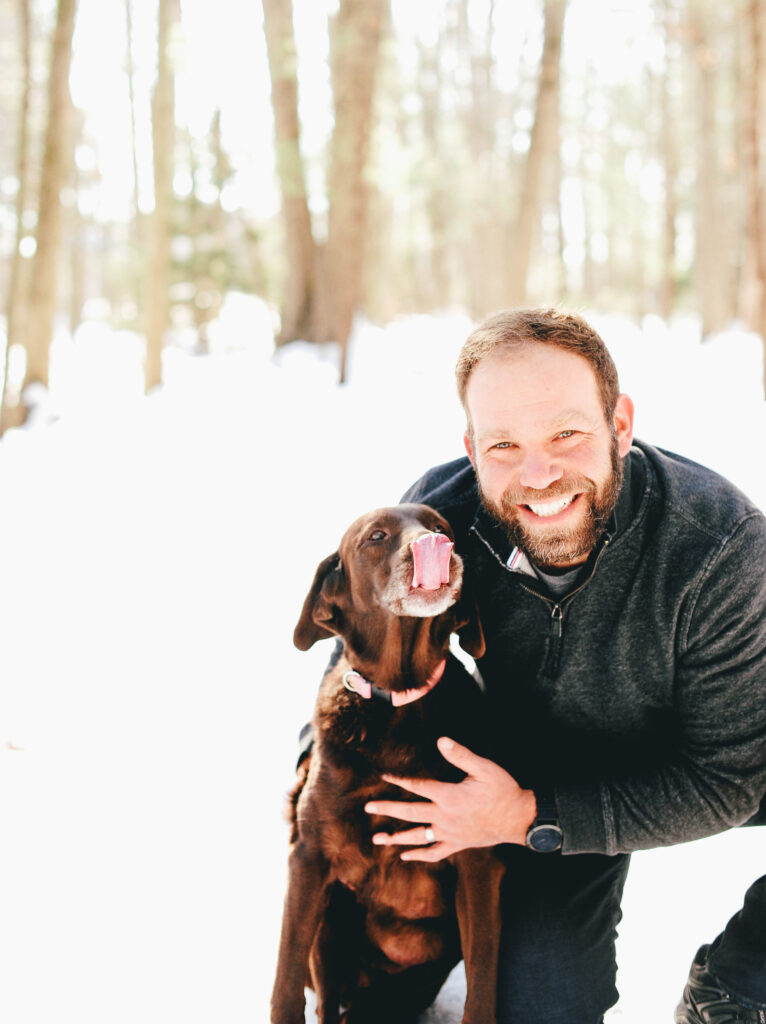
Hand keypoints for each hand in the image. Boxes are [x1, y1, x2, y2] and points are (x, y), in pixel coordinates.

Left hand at [364, 736, 536, 861]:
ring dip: (396, 837)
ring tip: (377, 838)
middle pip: (410, 812)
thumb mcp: (484, 768)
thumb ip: (461, 755)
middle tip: (368, 807)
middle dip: (388, 809)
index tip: (382, 775)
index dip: (399, 779)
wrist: (519, 819)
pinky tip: (405, 856)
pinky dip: (419, 855)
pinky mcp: (457, 844)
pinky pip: (434, 852)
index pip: (418, 786)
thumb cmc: (503, 790)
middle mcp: (445, 817)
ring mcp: (450, 833)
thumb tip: (441, 741)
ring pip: (417, 837)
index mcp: (449, 796)